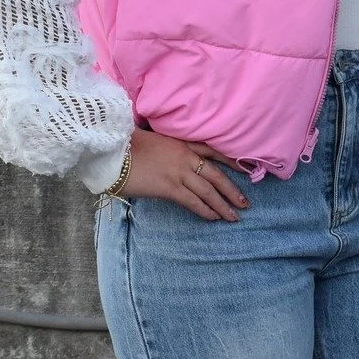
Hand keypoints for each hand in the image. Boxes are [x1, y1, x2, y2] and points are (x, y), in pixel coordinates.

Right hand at [122, 129, 248, 221]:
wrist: (112, 152)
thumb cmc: (127, 146)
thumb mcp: (153, 140)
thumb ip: (167, 148)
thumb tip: (171, 158)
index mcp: (182, 143)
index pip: (213, 151)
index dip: (231, 161)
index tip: (245, 169)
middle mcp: (185, 157)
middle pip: (216, 175)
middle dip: (232, 190)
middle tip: (246, 203)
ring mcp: (178, 172)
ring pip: (208, 191)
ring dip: (223, 205)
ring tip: (234, 216)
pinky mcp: (169, 187)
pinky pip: (193, 201)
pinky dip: (205, 210)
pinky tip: (214, 218)